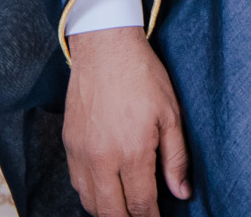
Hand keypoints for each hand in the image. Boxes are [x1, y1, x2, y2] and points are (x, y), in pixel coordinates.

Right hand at [63, 26, 190, 215]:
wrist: (105, 49)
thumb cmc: (143, 77)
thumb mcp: (171, 114)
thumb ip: (176, 158)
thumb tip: (182, 192)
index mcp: (132, 152)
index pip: (140, 203)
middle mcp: (102, 159)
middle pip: (111, 211)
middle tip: (142, 216)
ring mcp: (81, 154)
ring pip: (89, 202)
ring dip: (107, 210)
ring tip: (125, 208)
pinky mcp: (68, 145)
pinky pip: (76, 183)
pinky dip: (90, 195)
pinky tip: (105, 191)